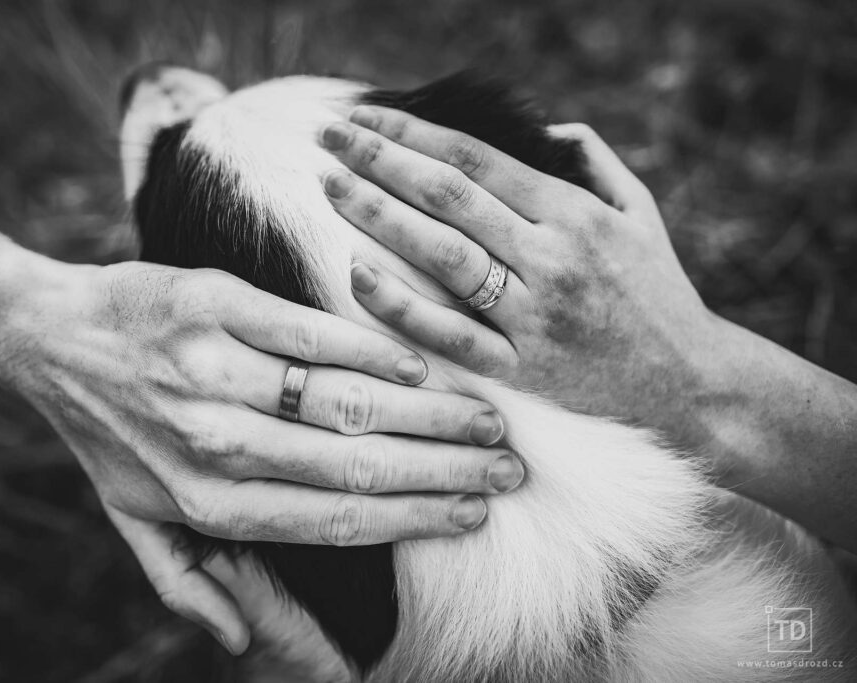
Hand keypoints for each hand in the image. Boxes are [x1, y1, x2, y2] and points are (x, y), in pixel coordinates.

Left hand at [10, 262, 522, 652]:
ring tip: (484, 419)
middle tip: (506, 467)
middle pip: (355, 465)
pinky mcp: (213, 305)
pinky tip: (420, 363)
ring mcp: (213, 372)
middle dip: (444, 470)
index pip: (333, 518)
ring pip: (345, 401)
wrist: (48, 335)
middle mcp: (213, 444)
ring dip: (428, 412)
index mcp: (206, 502)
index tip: (472, 512)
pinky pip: (311, 333)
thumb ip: (186, 579)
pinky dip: (374, 350)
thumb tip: (235, 637)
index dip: (413, 518)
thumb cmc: (104, 431)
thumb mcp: (132, 518)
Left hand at [317, 107, 715, 445]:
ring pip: (444, 254)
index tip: (366, 116)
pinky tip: (359, 275)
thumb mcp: (642, 213)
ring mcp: (535, 316)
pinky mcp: (521, 371)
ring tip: (332, 188)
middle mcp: (552, 258)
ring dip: (380, 216)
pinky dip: (402, 305)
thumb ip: (595, 161)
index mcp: (575, 213)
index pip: (477, 159)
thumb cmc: (660, 293)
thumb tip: (545, 125)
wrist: (693, 387)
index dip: (415, 133)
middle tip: (328, 138)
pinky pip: (450, 334)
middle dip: (382, 159)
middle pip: (450, 196)